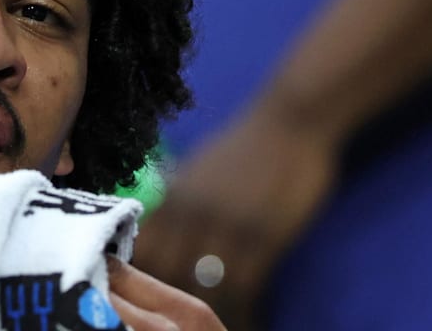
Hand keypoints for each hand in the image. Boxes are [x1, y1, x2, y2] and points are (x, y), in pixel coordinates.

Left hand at [131, 110, 339, 329]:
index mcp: (173, 198)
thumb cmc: (244, 147)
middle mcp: (192, 213)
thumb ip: (176, 205)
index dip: (141, 278)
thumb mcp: (197, 171)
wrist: (291, 121)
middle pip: (166, 273)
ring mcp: (228, 226)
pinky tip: (248, 320)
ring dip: (208, 311)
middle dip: (170, 302)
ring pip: (204, 286)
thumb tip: (155, 234)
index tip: (147, 300)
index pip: (144, 249)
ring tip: (212, 326)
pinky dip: (244, 310)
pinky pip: (245, 288)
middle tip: (176, 320)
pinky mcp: (264, 236)